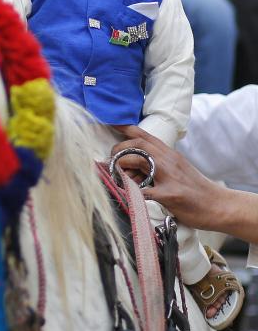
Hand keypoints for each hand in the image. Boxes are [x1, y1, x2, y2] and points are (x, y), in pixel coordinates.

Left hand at [110, 126, 225, 229]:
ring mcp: (170, 177)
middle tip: (112, 162)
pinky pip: (145, 192)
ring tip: (120, 178)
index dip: (125, 129)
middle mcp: (169, 161)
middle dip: (118, 150)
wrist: (219, 205)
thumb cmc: (194, 189)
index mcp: (169, 154)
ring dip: (122, 168)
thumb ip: (156, 163)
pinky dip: (133, 193)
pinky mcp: (171, 195)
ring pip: (139, 161)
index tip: (111, 125)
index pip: (144, 135)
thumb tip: (131, 165)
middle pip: (138, 144)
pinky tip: (130, 197)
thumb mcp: (176, 169)